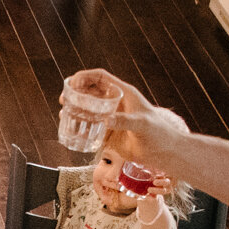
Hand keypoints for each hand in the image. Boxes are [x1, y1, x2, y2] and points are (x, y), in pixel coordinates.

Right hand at [75, 69, 189, 171]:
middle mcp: (116, 103)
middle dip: (76, 93)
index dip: (85, 76)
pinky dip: (80, 127)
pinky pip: (91, 128)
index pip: (101, 78)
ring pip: (89, 109)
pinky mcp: (110, 133)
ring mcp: (112, 118)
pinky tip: (72, 130)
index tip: (72, 82)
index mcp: (124, 93)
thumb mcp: (141, 124)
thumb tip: (106, 120)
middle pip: (91, 92)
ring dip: (76, 109)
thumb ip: (124, 121)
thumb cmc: (158, 133)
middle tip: (64, 100)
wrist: (164, 151)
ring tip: (64, 114)